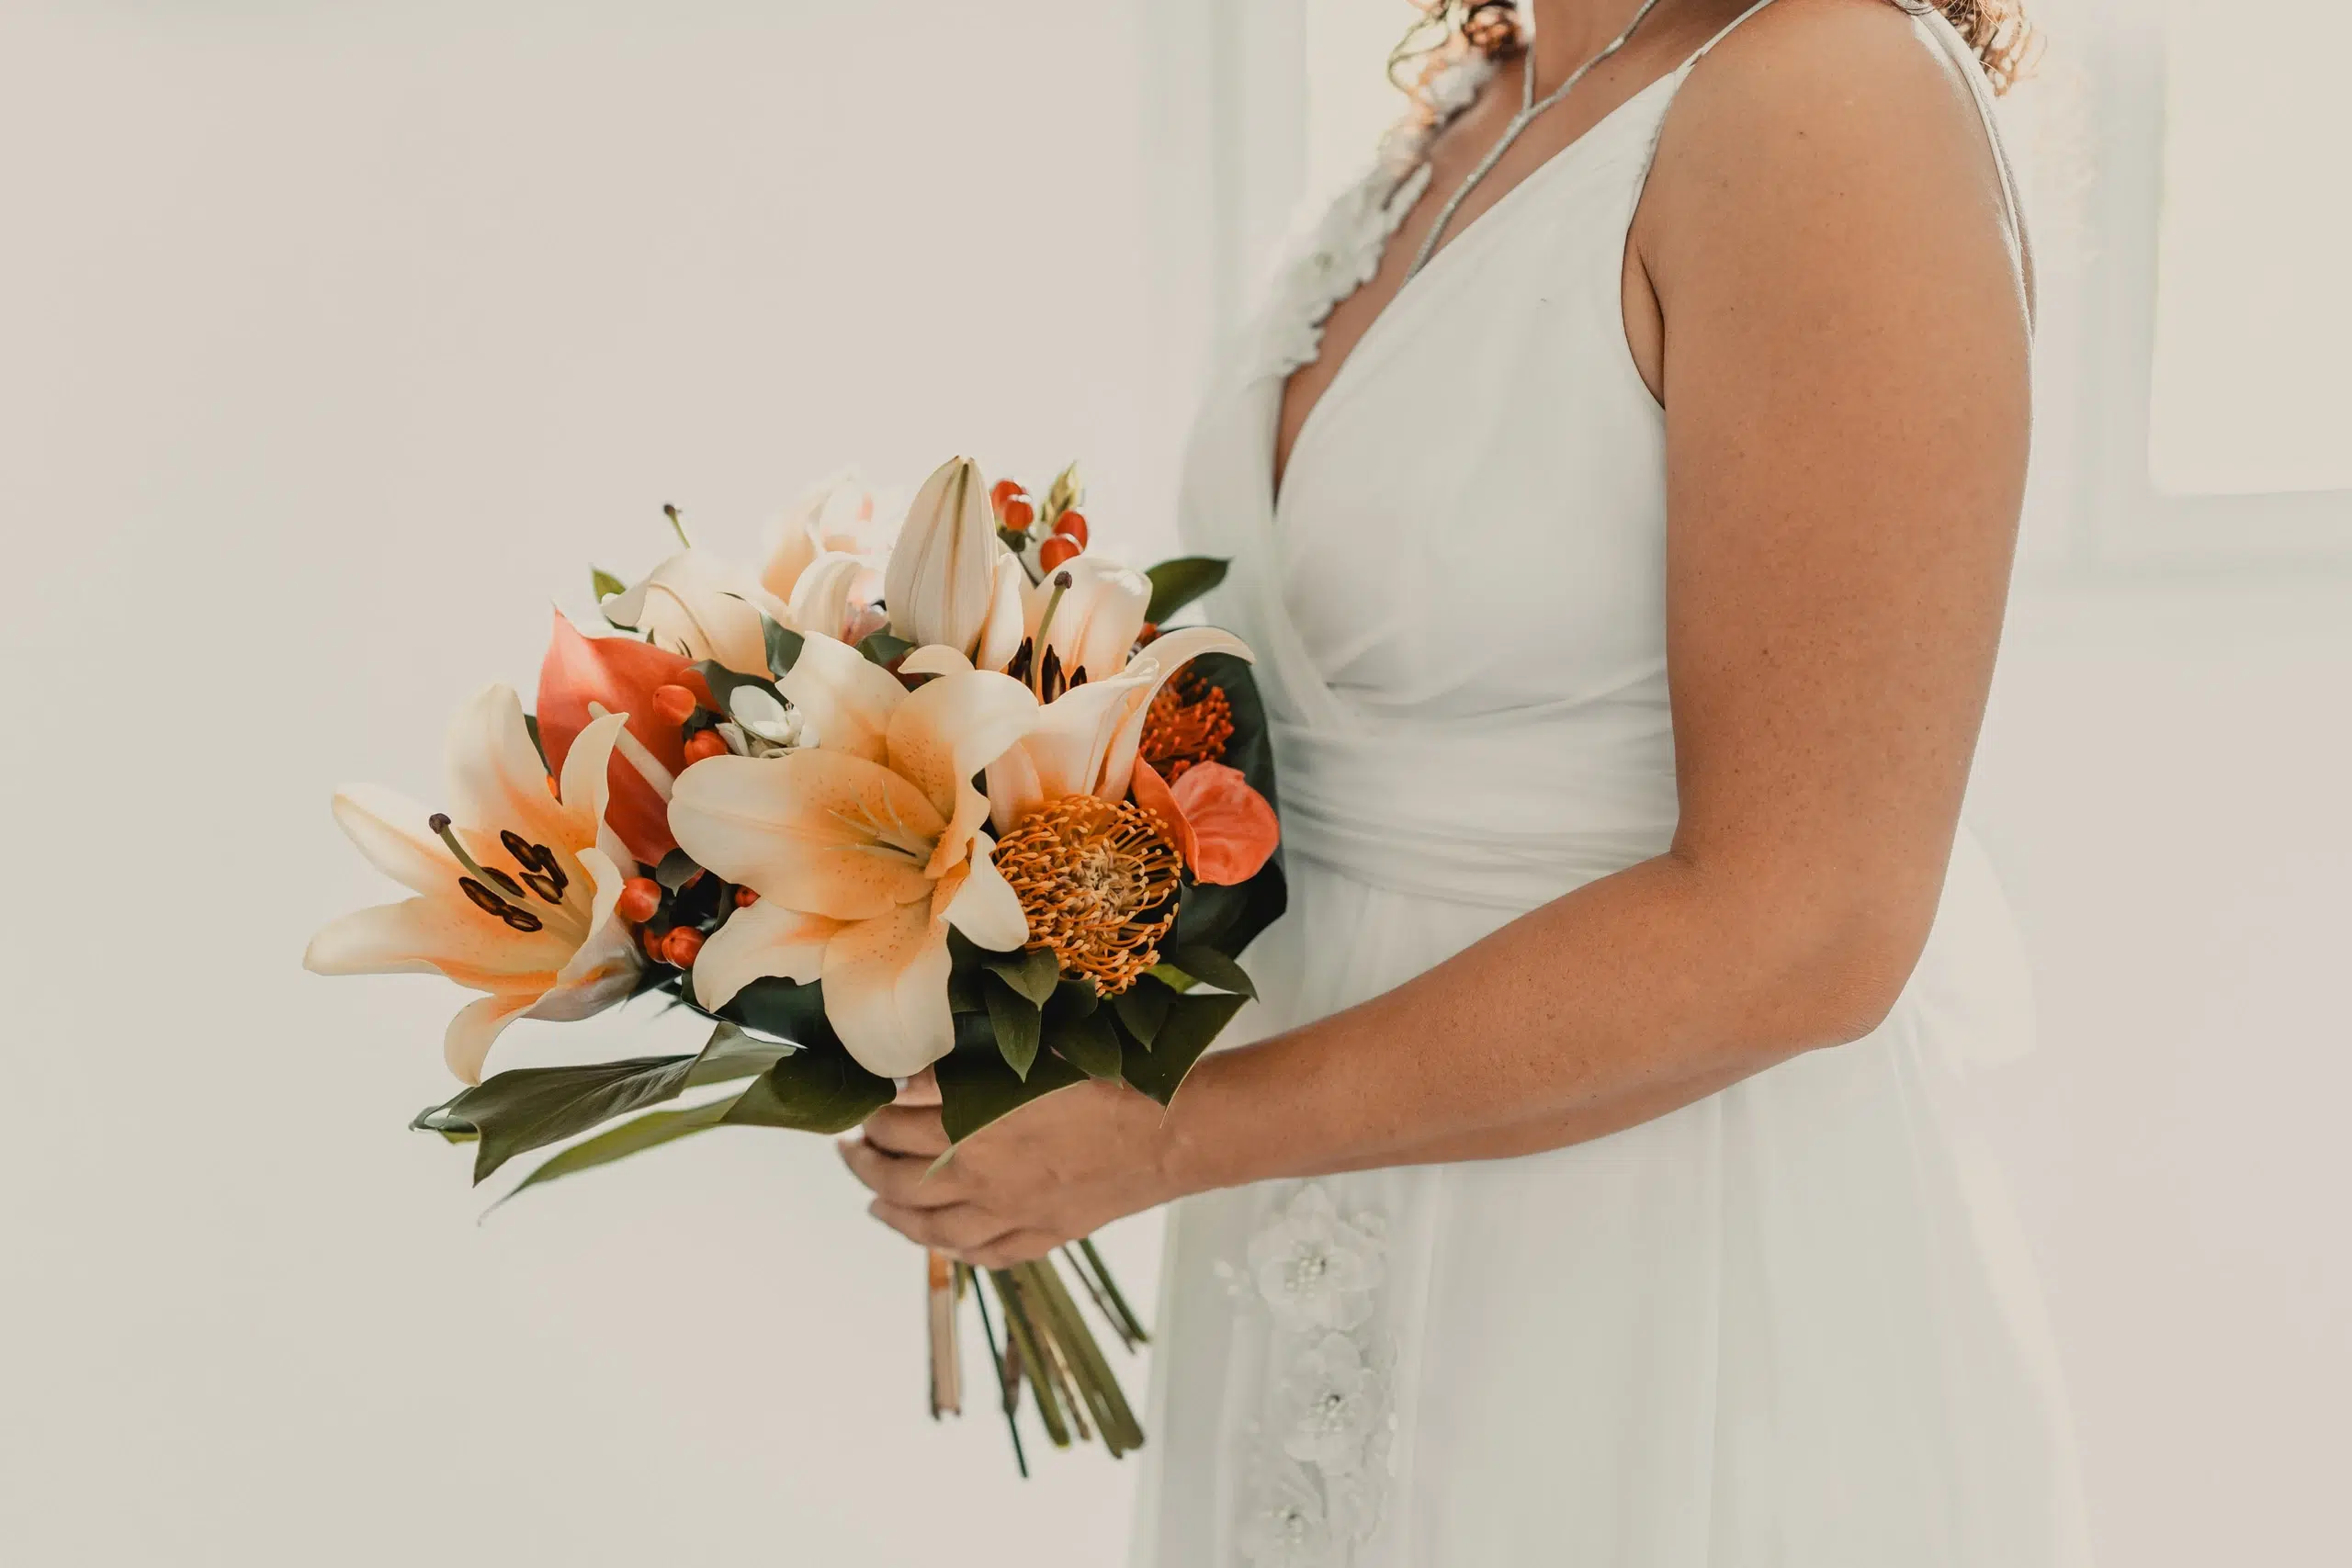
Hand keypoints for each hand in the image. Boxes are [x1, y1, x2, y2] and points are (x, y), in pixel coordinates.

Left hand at [838, 1068, 1183, 1267]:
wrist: (1169, 1129)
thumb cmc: (1102, 1078)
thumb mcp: (1024, 1058)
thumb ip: (961, 1073)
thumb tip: (907, 1083)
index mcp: (969, 1131)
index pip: (894, 1129)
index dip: (872, 1119)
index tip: (864, 1109)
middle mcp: (980, 1182)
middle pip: (901, 1183)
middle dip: (866, 1167)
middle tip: (851, 1153)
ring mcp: (1011, 1215)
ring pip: (933, 1229)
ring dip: (897, 1216)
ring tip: (876, 1205)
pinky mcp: (1044, 1234)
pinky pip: (985, 1254)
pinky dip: (955, 1251)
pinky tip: (942, 1243)